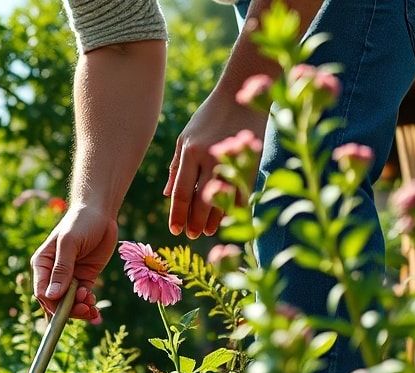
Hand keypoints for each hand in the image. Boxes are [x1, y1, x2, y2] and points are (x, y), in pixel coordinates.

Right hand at [30, 203, 116, 320]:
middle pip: (55, 301)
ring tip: (91, 305)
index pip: (42, 292)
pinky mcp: (84, 278)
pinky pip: (83, 298)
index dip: (53, 303)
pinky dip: (88, 305)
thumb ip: (61, 270)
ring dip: (79, 309)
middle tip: (85, 309)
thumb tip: (51, 296)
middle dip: (69, 309)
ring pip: (70, 303)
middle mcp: (53, 273)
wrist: (100, 213)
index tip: (69, 307)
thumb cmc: (80, 223)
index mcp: (42, 264)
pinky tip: (94, 307)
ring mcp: (69, 277)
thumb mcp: (69, 244)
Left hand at [164, 90, 266, 238]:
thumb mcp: (185, 138)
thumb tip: (166, 195)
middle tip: (192, 235)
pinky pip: (241, 190)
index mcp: (190, 152)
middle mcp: (208, 157)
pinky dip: (235, 206)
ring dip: (215, 218)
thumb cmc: (208, 117)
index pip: (181, 192)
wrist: (239, 95)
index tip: (175, 230)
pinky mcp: (249, 159)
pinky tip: (229, 217)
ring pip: (222, 198)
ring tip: (209, 231)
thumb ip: (177, 166)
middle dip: (195, 221)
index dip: (178, 214)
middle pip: (200, 200)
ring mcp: (231, 159)